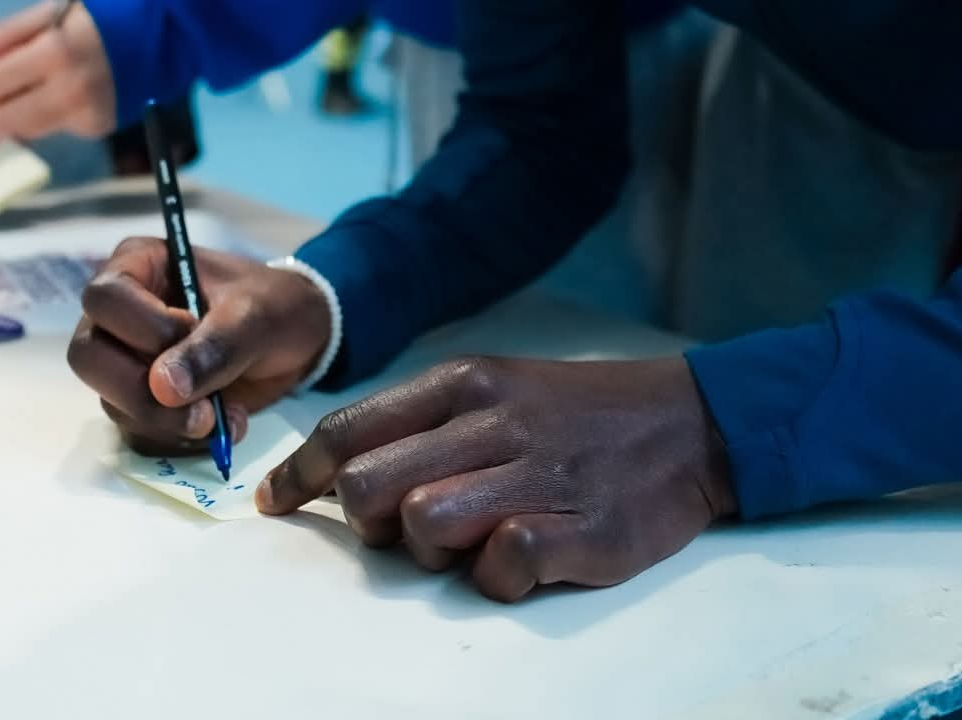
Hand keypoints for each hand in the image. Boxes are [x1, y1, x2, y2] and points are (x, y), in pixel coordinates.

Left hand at [0, 0, 117, 143]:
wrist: (151, 39)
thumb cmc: (92, 21)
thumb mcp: (49, 12)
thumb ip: (5, 33)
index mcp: (52, 51)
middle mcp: (69, 88)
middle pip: (1, 117)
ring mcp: (84, 113)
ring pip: (23, 131)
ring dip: (13, 117)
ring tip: (22, 96)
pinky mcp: (95, 128)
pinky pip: (50, 131)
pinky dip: (43, 119)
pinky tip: (53, 100)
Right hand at [69, 239, 332, 450]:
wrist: (298, 338)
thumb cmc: (273, 305)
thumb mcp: (254, 315)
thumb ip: (213, 346)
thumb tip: (162, 387)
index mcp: (138, 264)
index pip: (106, 299)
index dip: (144, 328)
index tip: (193, 333)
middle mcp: (119, 312)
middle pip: (90, 356)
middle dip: (142, 392)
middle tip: (200, 412)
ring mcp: (125, 358)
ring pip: (112, 400)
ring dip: (168, 421)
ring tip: (227, 417)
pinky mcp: (140, 399)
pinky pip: (137, 429)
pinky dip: (178, 437)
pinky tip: (221, 425)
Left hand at [257, 355, 735, 600]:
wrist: (686, 422)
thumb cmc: (573, 414)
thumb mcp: (495, 390)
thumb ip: (424, 425)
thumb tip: (344, 472)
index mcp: (462, 383)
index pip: (349, 430)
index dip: (300, 475)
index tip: (275, 505)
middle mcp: (490, 421)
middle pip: (369, 486)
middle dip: (367, 524)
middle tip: (401, 533)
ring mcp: (536, 473)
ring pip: (424, 523)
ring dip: (431, 553)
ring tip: (468, 543)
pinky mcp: (582, 527)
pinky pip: (502, 564)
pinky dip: (497, 578)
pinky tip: (518, 563)